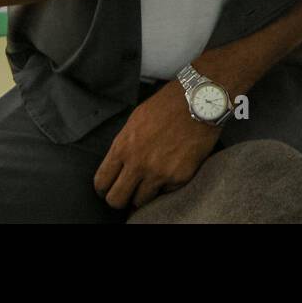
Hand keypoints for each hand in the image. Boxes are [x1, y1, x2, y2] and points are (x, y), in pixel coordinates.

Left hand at [94, 82, 220, 210]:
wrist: (199, 101)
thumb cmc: (168, 105)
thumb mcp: (136, 120)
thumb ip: (125, 144)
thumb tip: (119, 163)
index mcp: (123, 147)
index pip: (101, 183)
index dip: (104, 188)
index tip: (110, 187)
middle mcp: (138, 164)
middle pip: (117, 200)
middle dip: (120, 199)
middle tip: (128, 191)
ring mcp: (159, 173)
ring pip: (140, 202)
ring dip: (144, 193)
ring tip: (151, 180)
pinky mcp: (179, 177)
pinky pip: (166, 193)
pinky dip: (166, 185)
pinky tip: (171, 169)